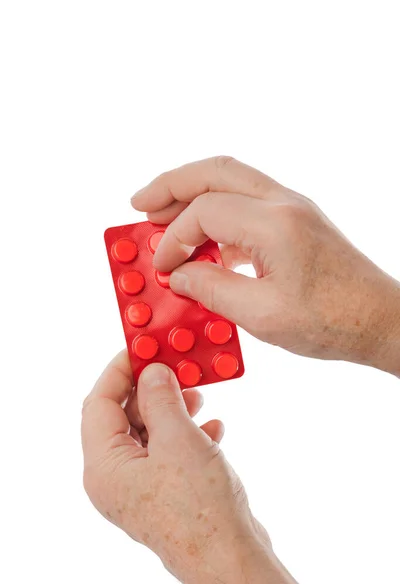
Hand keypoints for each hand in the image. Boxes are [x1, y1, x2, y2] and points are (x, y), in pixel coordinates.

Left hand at [82, 352, 309, 583]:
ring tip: (197, 395)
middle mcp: (115, 478)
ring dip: (172, 409)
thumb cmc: (200, 511)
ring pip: (149, 433)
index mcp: (104, 466)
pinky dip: (186, 434)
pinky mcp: (164, 493)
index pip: (99, 403)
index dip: (119, 371)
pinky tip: (211, 428)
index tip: (142, 348)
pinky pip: (167, 452)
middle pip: (123, 416)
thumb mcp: (178, 439)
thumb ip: (161, 399)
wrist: (231, 559)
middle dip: (151, 389)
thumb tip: (152, 371)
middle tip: (175, 367)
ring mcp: (140, 488)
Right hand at [132, 156, 399, 375]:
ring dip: (192, 193)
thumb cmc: (333, 321)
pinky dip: (216, 213)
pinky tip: (204, 242)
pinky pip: (246, 202)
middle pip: (215, 171)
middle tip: (140, 204)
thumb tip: (178, 276)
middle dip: (171, 184)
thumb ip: (212, 291)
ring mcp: (292, 207)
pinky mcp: (295, 220)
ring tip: (162, 215)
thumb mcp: (263, 316)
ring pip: (230, 180)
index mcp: (275, 223)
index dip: (173, 237)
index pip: (204, 210)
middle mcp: (284, 203)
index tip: (161, 267)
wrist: (380, 319)